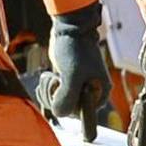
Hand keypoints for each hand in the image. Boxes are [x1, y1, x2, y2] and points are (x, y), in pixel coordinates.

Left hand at [37, 2, 111, 138]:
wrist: (69, 29)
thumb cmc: (75, 49)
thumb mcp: (72, 75)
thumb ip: (67, 98)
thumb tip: (59, 114)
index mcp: (99, 94)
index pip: (83, 116)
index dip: (69, 107)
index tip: (63, 91)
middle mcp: (89, 95)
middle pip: (68, 112)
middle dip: (56, 97)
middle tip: (57, 80)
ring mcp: (76, 90)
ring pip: (57, 105)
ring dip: (49, 92)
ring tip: (53, 76)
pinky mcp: (65, 84)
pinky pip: (52, 97)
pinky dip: (46, 89)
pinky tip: (49, 76)